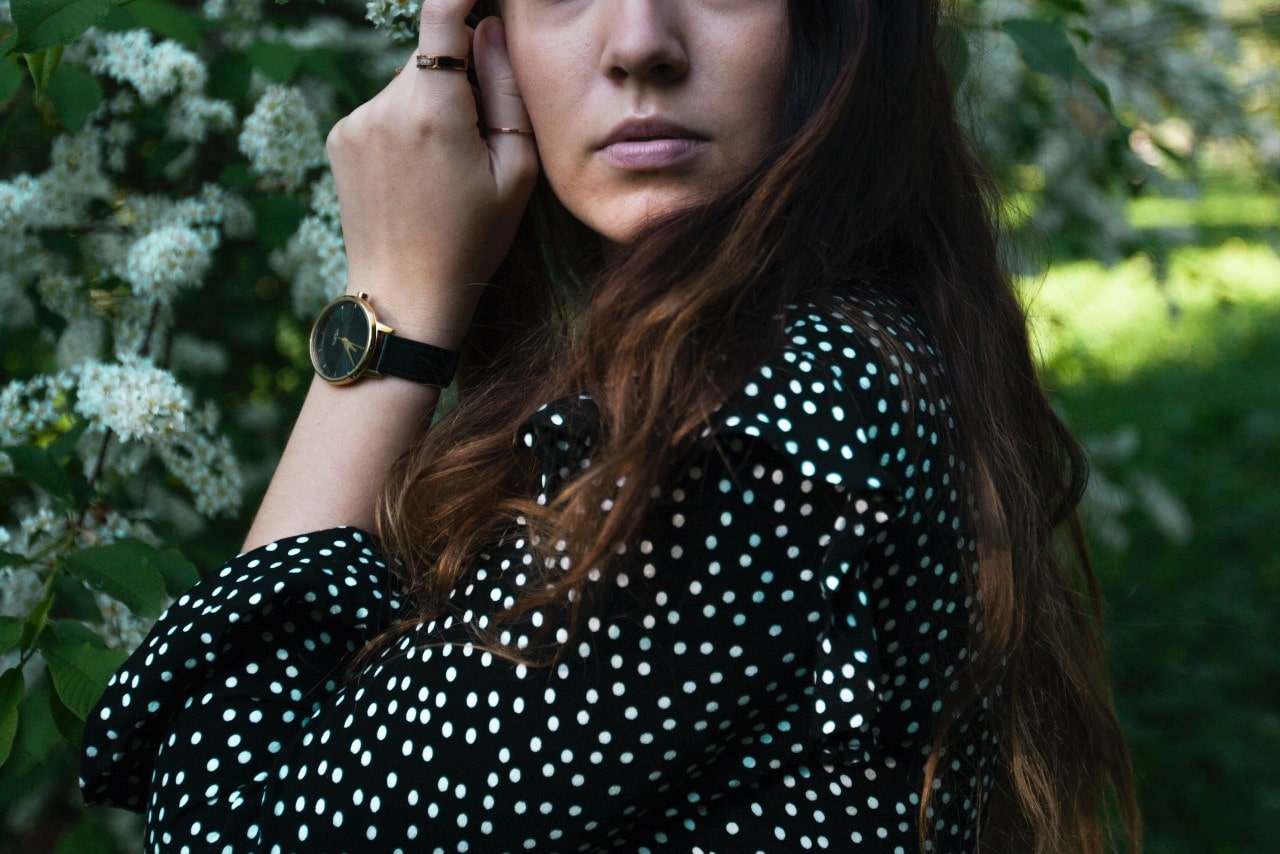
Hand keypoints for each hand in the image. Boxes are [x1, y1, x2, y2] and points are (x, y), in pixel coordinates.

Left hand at [325, 0, 537, 347]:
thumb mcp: (516, 172)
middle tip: (481, 133)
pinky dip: (406, 123)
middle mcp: (384, 105)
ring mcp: (355, 121)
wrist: (405, 295)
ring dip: (431, 101)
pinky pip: (383, 108)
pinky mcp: (340, 137)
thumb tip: (490, 28)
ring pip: (407, 82)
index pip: (442, 13)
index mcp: (434, 110)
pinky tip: (417, 173)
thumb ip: (506, 91)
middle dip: (458, 73)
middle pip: (429, 55)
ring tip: (447, 166)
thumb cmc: (473, 241)